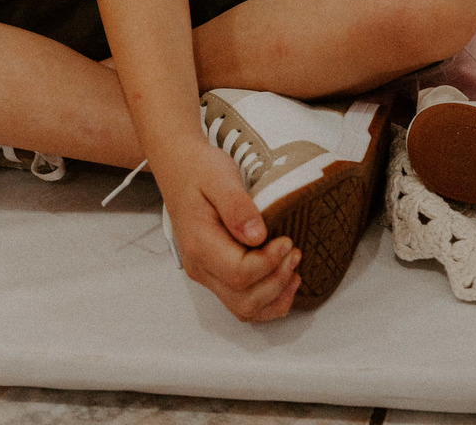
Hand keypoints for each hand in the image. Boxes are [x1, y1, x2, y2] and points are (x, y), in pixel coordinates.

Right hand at [155, 135, 301, 321]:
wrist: (180, 168)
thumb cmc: (200, 170)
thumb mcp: (220, 177)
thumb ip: (237, 206)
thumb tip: (257, 236)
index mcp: (200, 244)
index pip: (239, 273)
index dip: (269, 263)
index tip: (287, 241)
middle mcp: (201, 266)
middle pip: (243, 298)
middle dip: (276, 281)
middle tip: (295, 253)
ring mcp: (207, 273)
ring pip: (243, 308)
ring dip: (274, 296)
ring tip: (294, 270)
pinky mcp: (216, 273)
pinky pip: (241, 301)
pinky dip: (267, 301)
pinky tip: (284, 282)